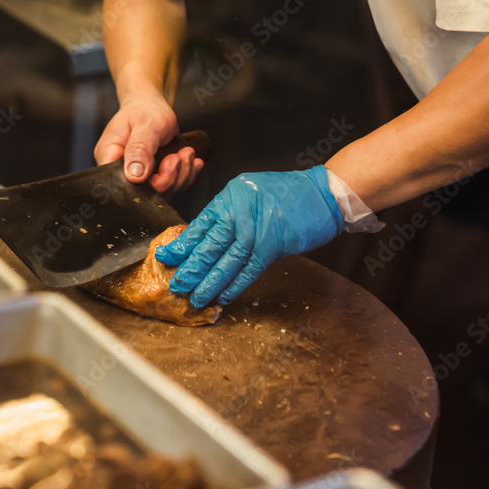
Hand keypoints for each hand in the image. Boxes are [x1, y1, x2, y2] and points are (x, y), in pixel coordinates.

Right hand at [94, 92, 203, 197]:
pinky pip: (170, 187)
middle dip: (170, 178)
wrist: (151, 106)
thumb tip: (135, 176)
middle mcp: (120, 172)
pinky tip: (191, 162)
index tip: (168, 161)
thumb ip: (139, 149)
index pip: (122, 185)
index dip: (147, 183)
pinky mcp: (151, 178)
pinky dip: (184, 176)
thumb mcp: (144, 125)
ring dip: (181, 176)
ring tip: (187, 153)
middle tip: (180, 156)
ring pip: (161, 192)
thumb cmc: (144, 110)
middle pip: (145, 193)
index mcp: (109, 157)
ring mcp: (137, 177)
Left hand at [155, 165, 343, 307]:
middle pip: (208, 246)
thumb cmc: (287, 192)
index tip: (165, 256)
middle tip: (174, 284)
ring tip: (194, 297)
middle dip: (190, 268)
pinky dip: (235, 286)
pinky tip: (223, 296)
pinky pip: (248, 271)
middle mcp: (238, 213)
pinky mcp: (272, 247)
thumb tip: (208, 237)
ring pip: (225, 262)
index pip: (199, 225)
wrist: (322, 193)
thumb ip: (228, 212)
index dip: (181, 244)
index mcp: (229, 198)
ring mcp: (255, 231)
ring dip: (209, 283)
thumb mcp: (249, 191)